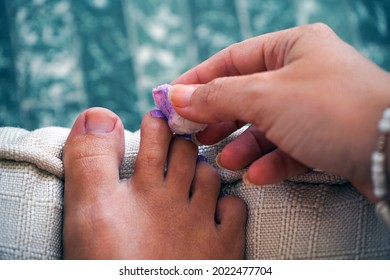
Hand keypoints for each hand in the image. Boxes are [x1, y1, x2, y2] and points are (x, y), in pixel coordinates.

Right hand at [169, 23, 389, 201]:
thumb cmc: (333, 109)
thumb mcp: (264, 96)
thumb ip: (217, 96)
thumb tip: (177, 96)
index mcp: (291, 48)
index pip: (231, 60)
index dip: (198, 80)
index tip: (171, 99)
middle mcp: (304, 74)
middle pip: (246, 94)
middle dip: (218, 117)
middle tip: (193, 133)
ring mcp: (315, 107)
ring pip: (266, 125)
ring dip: (242, 145)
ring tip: (225, 160)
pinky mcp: (326, 138)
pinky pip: (288, 148)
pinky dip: (270, 161)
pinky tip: (257, 173)